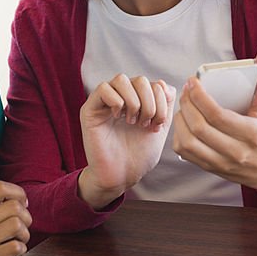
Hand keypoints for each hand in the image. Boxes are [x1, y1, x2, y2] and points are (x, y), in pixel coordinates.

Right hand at [0, 181, 30, 255]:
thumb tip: (17, 201)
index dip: (18, 193)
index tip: (21, 203)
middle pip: (14, 207)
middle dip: (26, 217)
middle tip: (23, 226)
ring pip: (16, 225)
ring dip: (25, 234)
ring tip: (19, 240)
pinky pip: (15, 247)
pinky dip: (21, 249)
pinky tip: (14, 252)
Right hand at [78, 74, 175, 209]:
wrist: (121, 176)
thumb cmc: (138, 155)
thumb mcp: (160, 128)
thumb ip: (166, 105)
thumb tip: (165, 84)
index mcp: (139, 100)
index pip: (154, 84)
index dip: (161, 101)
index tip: (157, 124)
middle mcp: (122, 97)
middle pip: (140, 80)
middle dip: (149, 102)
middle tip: (145, 124)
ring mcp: (105, 102)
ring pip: (121, 79)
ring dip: (134, 101)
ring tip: (133, 122)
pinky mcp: (90, 109)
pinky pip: (103, 88)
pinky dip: (116, 101)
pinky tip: (118, 118)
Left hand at [172, 46, 256, 198]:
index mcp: (253, 134)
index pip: (218, 116)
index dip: (199, 97)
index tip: (192, 82)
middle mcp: (237, 152)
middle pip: (200, 129)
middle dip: (187, 105)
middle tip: (186, 91)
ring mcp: (223, 164)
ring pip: (189, 143)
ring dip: (180, 121)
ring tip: (183, 106)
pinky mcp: (213, 169)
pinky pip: (187, 154)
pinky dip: (180, 136)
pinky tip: (184, 123)